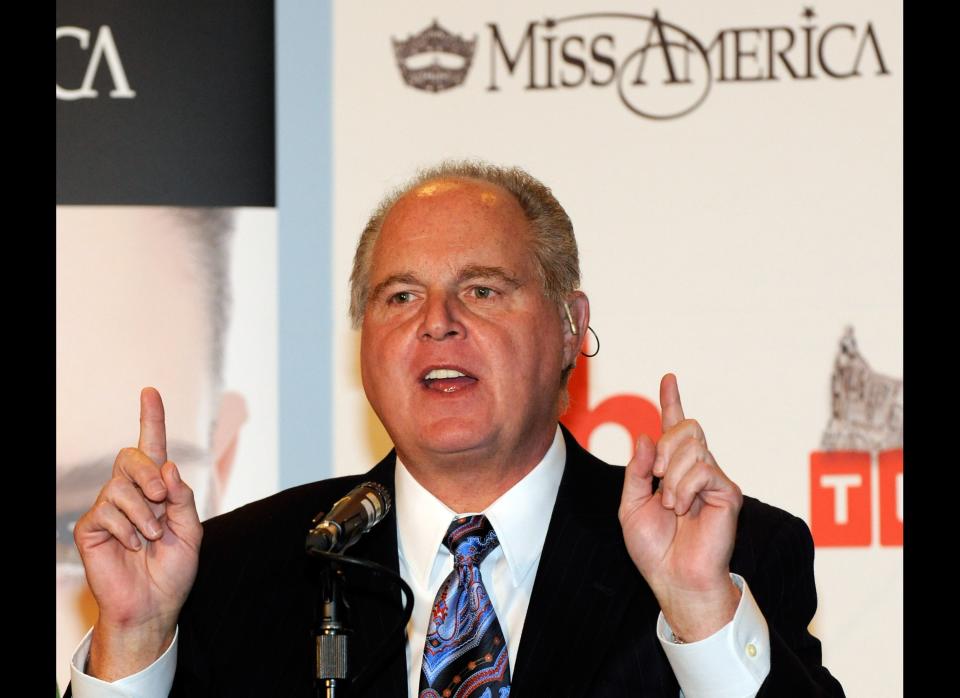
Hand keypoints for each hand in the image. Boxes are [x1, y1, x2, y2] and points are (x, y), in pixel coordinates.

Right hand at [73, 387, 202, 679]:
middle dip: (150, 474)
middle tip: (162, 499)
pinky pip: (107, 511)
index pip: (152, 447)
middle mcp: (131, 492)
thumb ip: (183, 497)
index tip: (150, 392)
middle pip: (132, 456)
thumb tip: (168, 466)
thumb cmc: (172, 569)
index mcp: (157, 489)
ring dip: (145, 514)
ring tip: (151, 538)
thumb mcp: (191, 530)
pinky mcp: (90, 527)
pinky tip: (133, 547)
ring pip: (121, 486)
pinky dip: (128, 529)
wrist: (154, 605)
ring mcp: (108, 508)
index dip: (151, 418)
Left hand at [618, 374, 742, 641]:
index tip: (668, 378)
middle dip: (665, 445)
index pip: (673, 428)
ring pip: (693, 445)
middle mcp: (695, 469)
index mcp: (671, 469)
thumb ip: (637, 470)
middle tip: (656, 476)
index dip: (670, 401)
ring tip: (671, 505)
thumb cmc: (653, 548)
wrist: (673, 578)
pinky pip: (704, 469)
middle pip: (686, 427)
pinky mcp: (728, 492)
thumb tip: (646, 437)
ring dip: (672, 475)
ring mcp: (713, 479)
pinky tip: (683, 508)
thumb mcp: (631, 505)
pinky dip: (685, 487)